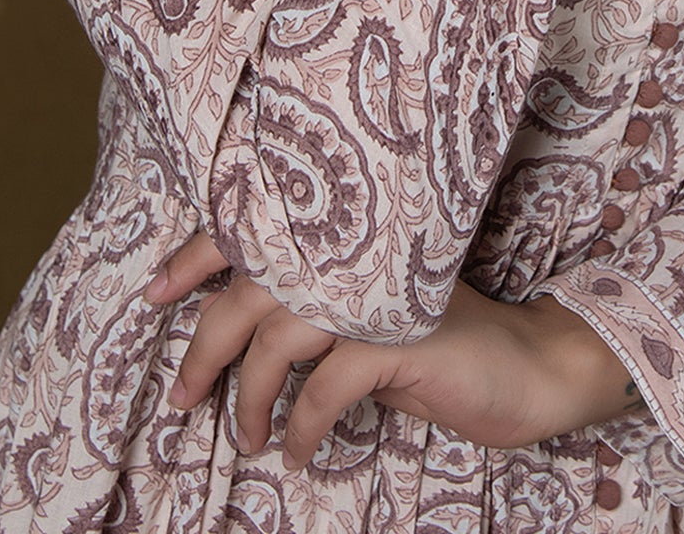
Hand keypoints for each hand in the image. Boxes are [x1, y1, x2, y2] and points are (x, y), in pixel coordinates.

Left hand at [148, 230, 646, 470]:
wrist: (531, 367)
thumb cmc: (446, 348)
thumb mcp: (371, 327)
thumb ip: (320, 322)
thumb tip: (247, 347)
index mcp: (343, 247)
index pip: (257, 234)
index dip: (198, 256)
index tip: (152, 292)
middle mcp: (354, 258)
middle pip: (253, 289)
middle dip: (206, 346)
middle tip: (182, 395)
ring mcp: (377, 292)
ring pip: (280, 337)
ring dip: (250, 396)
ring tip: (246, 438)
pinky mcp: (403, 334)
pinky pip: (326, 385)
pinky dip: (301, 423)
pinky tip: (295, 449)